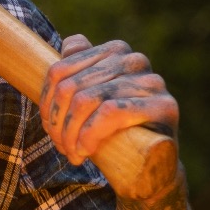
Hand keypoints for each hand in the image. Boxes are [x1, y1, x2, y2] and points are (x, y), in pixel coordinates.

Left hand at [40, 35, 178, 174]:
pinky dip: (89, 134)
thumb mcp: (91, 100)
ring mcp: (152, 81)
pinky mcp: (163, 105)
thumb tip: (71, 43)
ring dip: (70, 134)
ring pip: (86, 100)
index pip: (60, 70)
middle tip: (61, 146)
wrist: (151, 166)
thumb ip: (81, 68)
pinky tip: (85, 151)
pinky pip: (110, 112)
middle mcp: (134, 60)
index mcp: (115, 51)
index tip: (48, 126)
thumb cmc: (115, 132)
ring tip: (72, 154)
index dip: (46, 101)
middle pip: (71, 87)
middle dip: (57, 122)